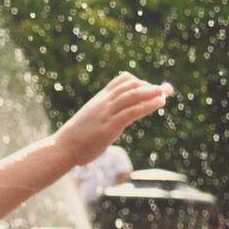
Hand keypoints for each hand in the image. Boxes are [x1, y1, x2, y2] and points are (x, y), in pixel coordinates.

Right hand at [53, 73, 172, 166]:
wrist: (62, 148)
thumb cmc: (75, 138)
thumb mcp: (89, 121)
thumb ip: (102, 116)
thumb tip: (112, 121)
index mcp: (100, 100)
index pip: (122, 80)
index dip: (139, 81)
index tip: (151, 88)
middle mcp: (104, 102)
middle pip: (131, 85)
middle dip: (150, 86)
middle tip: (165, 90)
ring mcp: (106, 113)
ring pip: (133, 95)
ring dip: (152, 92)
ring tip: (166, 92)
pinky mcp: (110, 126)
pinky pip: (132, 111)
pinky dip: (148, 105)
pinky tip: (159, 103)